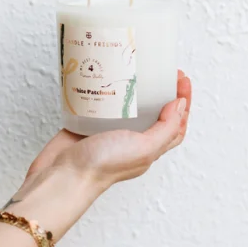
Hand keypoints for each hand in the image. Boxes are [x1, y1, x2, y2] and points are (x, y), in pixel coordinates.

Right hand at [27, 70, 191, 189]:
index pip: (175, 124)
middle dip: (164, 93)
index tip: (181, 79)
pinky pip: (102, 106)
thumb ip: (165, 128)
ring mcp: (109, 132)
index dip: (183, 103)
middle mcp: (131, 141)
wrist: (63, 174)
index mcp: (149, 148)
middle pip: (156, 114)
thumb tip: (181, 105)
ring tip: (138, 73)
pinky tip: (106, 81)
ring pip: (128, 109)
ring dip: (136, 92)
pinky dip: (107, 93)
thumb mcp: (144, 148)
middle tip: (164, 72)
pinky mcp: (88, 125)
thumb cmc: (102, 166)